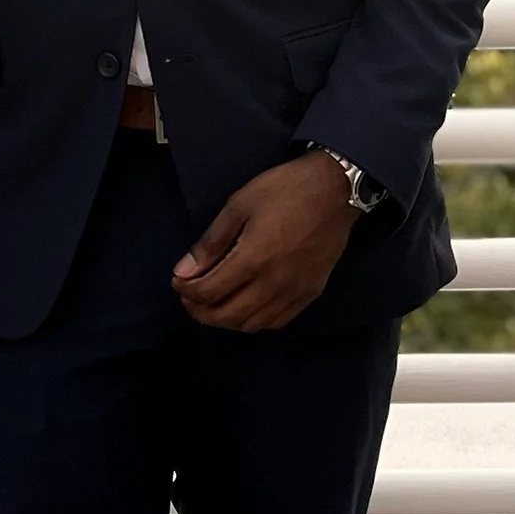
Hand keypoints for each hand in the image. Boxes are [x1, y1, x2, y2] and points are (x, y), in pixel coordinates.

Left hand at [172, 150, 357, 331]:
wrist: (336, 189)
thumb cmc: (285, 190)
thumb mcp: (239, 205)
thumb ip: (211, 242)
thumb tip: (184, 271)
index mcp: (253, 259)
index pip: (208, 292)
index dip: (186, 291)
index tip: (178, 282)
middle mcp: (274, 283)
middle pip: (227, 316)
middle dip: (200, 312)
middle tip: (190, 298)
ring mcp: (295, 292)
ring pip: (252, 324)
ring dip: (226, 321)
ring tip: (214, 304)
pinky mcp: (311, 293)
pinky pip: (277, 322)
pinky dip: (255, 321)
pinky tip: (246, 307)